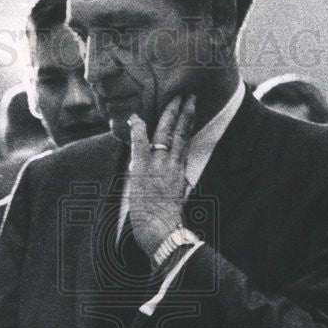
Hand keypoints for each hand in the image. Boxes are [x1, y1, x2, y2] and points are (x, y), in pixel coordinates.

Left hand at [127, 94, 195, 257]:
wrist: (162, 233)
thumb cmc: (168, 223)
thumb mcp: (177, 201)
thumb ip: (178, 186)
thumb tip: (183, 182)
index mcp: (179, 172)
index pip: (184, 141)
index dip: (187, 123)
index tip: (191, 107)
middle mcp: (172, 166)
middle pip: (179, 133)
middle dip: (183, 112)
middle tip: (187, 94)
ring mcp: (159, 167)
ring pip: (165, 134)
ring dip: (169, 114)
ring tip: (175, 97)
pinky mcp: (143, 172)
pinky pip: (140, 146)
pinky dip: (138, 131)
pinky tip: (136, 117)